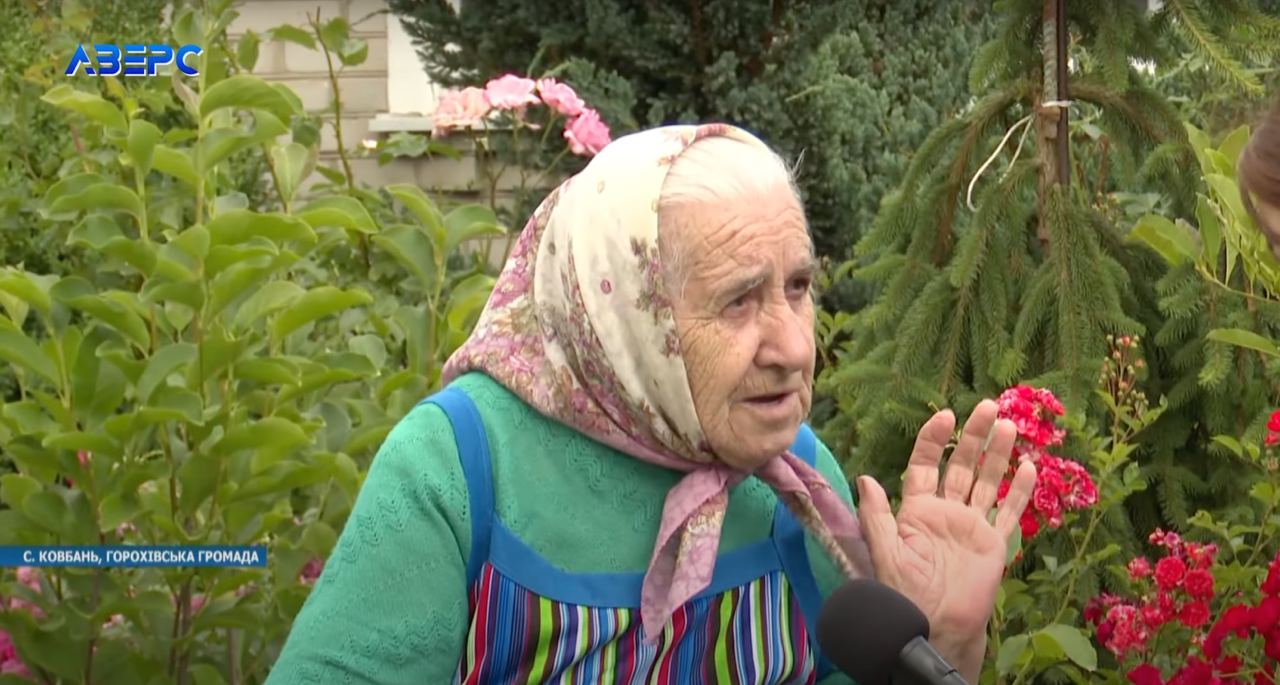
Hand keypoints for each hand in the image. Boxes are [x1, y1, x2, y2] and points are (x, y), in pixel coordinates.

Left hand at [854, 401, 1035, 651]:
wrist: (935, 625)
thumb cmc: (904, 590)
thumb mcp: (884, 550)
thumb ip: (876, 514)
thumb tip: (865, 478)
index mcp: (917, 509)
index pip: (925, 464)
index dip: (934, 439)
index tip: (946, 415)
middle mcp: (946, 512)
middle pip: (961, 465)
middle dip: (973, 436)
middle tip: (989, 406)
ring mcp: (972, 525)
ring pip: (986, 481)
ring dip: (998, 454)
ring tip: (1010, 426)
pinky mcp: (994, 543)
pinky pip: (1008, 511)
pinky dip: (1019, 490)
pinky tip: (1029, 466)